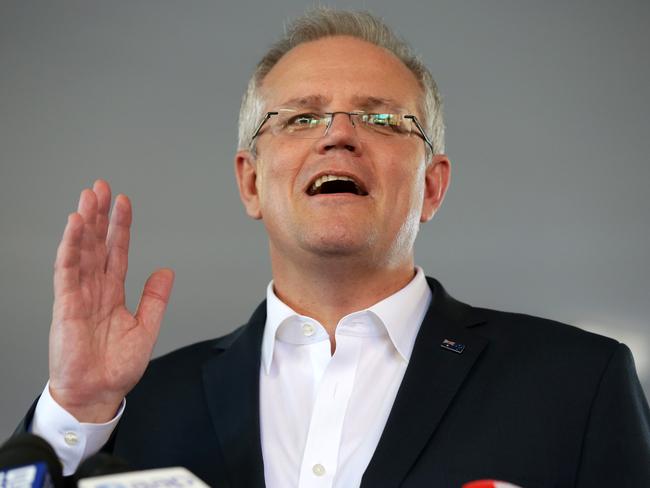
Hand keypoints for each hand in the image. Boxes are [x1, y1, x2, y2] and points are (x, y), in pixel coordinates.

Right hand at [48, 180, 173, 422]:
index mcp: (113, 293)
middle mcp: (95, 289)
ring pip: (81, 251)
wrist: (99, 393)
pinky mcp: (65, 305)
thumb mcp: (146, 328)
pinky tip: (74, 226)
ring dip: (84, 223)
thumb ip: (155, 299)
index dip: (119, 227)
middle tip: (101, 187)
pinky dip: (70, 247)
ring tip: (88, 197)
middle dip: (99, 215)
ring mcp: (79, 295)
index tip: (123, 202)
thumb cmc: (116, 367)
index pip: (117, 252)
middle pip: (96, 244)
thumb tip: (166, 271)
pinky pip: (67, 271)